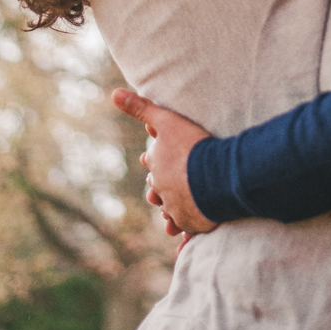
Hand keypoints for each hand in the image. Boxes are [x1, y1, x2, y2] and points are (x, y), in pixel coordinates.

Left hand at [112, 88, 218, 236]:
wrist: (216, 175)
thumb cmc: (192, 145)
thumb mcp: (166, 120)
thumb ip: (141, 108)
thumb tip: (113, 93)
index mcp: (156, 164)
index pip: (151, 162)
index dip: (155, 160)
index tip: (158, 161)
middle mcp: (161, 188)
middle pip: (157, 188)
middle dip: (160, 187)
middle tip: (167, 185)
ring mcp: (175, 207)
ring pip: (170, 210)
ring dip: (172, 210)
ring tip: (178, 211)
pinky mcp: (190, 223)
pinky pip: (185, 228)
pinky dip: (185, 229)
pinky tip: (186, 236)